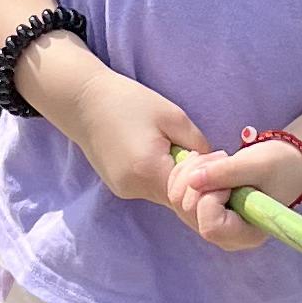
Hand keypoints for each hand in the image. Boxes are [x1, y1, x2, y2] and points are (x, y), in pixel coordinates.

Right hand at [67, 71, 209, 208]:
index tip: (219, 166)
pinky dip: (163, 179)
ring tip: (181, 153)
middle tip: (207, 160)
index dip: (210, 186)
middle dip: (197, 186)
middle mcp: (135, 188)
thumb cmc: (128, 101)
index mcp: (149, 170)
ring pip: (165, 197)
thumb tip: (215, 167)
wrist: (82, 100)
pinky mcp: (119, 186)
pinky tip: (161, 155)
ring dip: (180, 183)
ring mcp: (124, 190)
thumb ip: (198, 146)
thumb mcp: (173, 116)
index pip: (192, 197)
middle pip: (179, 202)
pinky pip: (151, 190)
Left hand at [168, 137, 301, 252]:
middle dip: (199, 178)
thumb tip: (191, 180)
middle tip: (224, 158)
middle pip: (188, 211)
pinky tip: (206, 162)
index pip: (210, 227)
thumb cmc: (279, 167)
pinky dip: (185, 171)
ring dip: (191, 170)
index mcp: (246, 235)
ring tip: (218, 158)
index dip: (211, 198)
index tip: (229, 182)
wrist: (281, 165)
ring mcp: (208, 224)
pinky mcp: (198, 210)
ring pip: (177, 199)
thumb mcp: (257, 166)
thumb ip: (226, 173)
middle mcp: (224, 236)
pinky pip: (175, 191)